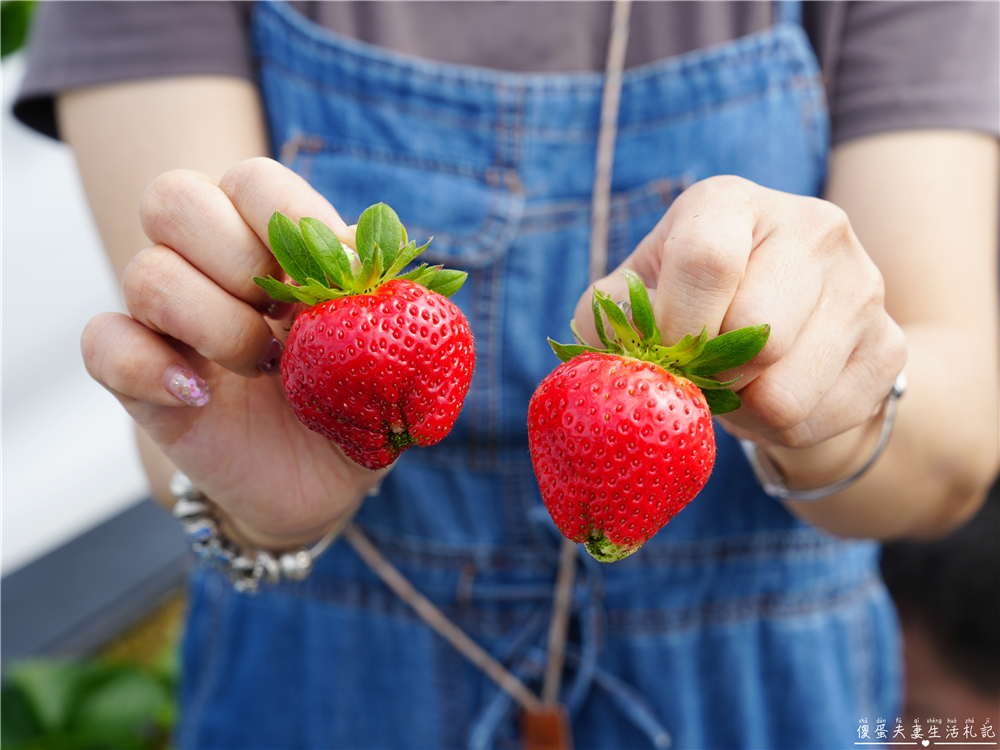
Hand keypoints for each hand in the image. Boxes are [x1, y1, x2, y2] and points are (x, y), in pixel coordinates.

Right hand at [81, 158, 379, 548]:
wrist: (324, 481)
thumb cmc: (360, 401)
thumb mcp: (399, 354)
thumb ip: (395, 301)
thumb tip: (365, 261)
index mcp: (274, 243)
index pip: (253, 180)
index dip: (289, 218)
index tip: (334, 280)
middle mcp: (210, 267)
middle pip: (173, 198)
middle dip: (236, 257)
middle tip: (283, 314)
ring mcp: (168, 321)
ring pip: (144, 273)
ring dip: (217, 324)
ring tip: (265, 367)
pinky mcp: (139, 378)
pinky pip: (101, 343)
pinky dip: (149, 366)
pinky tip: (200, 396)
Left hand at [574, 175, 906, 453]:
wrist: (776, 333)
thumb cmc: (683, 309)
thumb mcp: (634, 298)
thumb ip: (612, 316)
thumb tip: (626, 348)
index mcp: (730, 202)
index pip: (706, 261)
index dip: (676, 328)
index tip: (665, 354)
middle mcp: (811, 226)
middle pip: (757, 335)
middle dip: (711, 375)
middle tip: (701, 373)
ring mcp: (863, 283)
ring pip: (787, 392)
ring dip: (743, 409)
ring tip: (735, 385)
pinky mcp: (889, 344)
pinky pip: (817, 420)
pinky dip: (778, 430)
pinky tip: (770, 395)